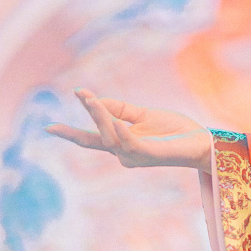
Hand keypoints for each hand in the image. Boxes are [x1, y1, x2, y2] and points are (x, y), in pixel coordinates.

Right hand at [43, 89, 213, 171]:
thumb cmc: (175, 130)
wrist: (201, 142)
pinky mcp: (148, 154)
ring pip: (109, 136)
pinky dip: (116, 129)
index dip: (71, 134)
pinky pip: (126, 141)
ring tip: (89, 98)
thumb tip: (95, 101)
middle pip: (98, 134)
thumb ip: (120, 109)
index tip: (49, 127)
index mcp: (121, 144)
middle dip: (90, 114)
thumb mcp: (143, 114)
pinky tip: (110, 118)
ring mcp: (135, 156)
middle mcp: (124, 154)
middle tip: (81, 94)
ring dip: (99, 116)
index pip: (91, 139)